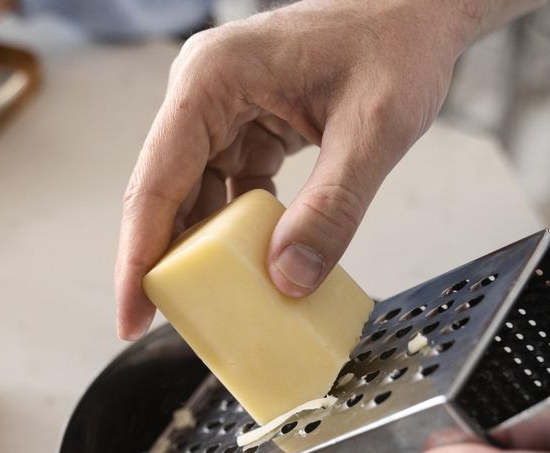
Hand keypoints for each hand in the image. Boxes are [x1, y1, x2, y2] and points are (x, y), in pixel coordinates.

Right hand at [114, 0, 543, 339]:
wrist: (418, 9)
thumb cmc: (396, 42)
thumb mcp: (375, 130)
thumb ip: (333, 207)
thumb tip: (288, 278)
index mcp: (212, 79)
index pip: (156, 181)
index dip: (139, 255)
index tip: (131, 313)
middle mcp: (204, 92)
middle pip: (164, 192)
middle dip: (166, 261)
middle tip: (164, 325)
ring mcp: (222, 109)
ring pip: (194, 196)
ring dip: (204, 250)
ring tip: (211, 306)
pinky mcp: (245, 126)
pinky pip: (228, 189)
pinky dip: (238, 232)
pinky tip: (252, 268)